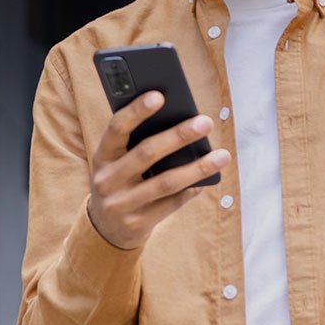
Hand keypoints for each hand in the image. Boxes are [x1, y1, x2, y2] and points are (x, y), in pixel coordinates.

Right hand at [87, 91, 229, 248]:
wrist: (106, 229)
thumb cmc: (122, 181)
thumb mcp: (119, 162)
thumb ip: (138, 143)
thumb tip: (183, 122)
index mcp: (102, 156)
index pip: (117, 128)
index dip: (136, 111)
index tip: (160, 95)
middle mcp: (107, 180)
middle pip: (147, 153)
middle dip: (179, 135)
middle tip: (206, 122)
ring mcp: (121, 204)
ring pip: (165, 182)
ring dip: (197, 167)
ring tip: (222, 155)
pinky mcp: (137, 224)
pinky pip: (172, 204)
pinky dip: (191, 189)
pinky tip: (208, 179)